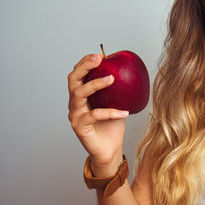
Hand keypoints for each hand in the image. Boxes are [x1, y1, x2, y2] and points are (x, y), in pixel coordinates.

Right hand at [67, 53, 129, 174]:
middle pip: (73, 80)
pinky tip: (125, 112)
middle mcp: (75, 103)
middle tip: (99, 60)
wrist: (110, 149)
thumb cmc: (112, 125)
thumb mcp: (116, 102)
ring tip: (112, 79)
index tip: (99, 55)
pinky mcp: (80, 127)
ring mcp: (75, 115)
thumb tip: (132, 71)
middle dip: (84, 66)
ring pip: (79, 94)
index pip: (78, 74)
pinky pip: (95, 115)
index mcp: (81, 95)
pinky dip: (111, 112)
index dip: (85, 62)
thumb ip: (118, 89)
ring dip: (95, 84)